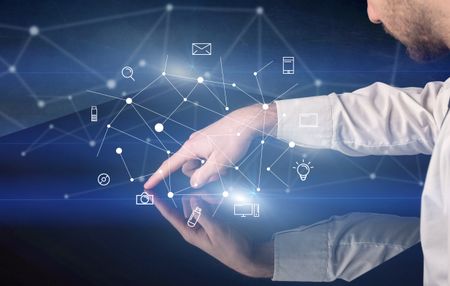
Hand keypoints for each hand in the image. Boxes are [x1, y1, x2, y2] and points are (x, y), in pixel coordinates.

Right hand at [144, 104, 277, 189]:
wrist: (245, 122)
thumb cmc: (233, 139)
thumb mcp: (219, 163)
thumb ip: (203, 176)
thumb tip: (193, 183)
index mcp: (191, 148)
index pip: (169, 165)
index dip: (158, 177)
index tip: (147, 185)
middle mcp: (192, 144)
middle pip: (188, 168)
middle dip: (201, 174)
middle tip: (219, 171)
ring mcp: (201, 142)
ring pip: (199, 164)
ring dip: (210, 169)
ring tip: (225, 164)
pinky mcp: (209, 142)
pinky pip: (206, 158)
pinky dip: (214, 163)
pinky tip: (226, 159)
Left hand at [148, 190, 273, 277]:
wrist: (247, 255)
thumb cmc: (230, 248)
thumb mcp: (216, 231)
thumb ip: (203, 214)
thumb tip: (192, 199)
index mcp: (189, 231)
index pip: (170, 215)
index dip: (160, 203)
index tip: (149, 193)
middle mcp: (194, 225)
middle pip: (185, 203)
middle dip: (197, 198)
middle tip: (214, 201)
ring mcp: (203, 220)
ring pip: (198, 201)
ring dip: (208, 199)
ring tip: (221, 204)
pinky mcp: (213, 217)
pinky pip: (209, 204)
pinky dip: (214, 201)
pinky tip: (224, 204)